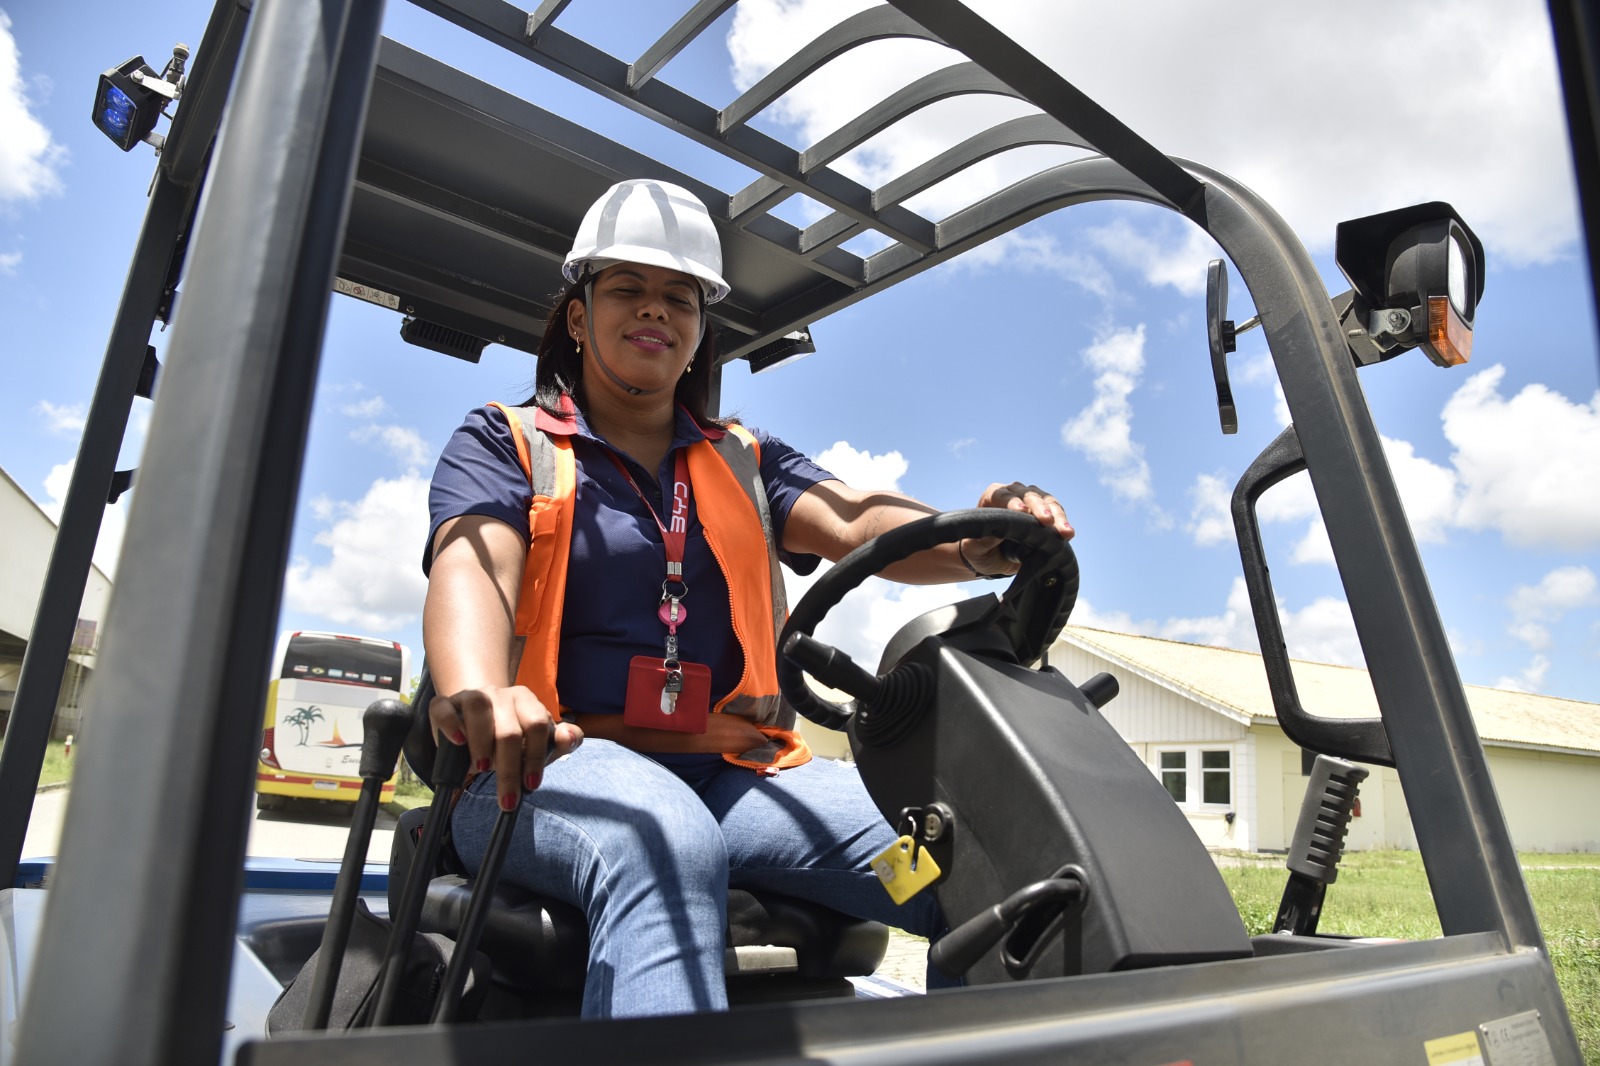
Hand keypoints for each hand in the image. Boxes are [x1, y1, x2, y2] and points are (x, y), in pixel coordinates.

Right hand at [428, 684, 583, 810]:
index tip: (531, 784)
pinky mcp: (445, 703)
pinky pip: (444, 708)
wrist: (474, 722)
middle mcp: (499, 694)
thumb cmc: (511, 738)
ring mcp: (471, 696)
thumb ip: (561, 741)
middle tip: (507, 797)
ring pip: (479, 709)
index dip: (536, 756)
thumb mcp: (538, 744)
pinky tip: (458, 742)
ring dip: (482, 743)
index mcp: (526, 700)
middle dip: (509, 768)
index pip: (537, 725)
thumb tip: (570, 736)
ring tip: (481, 769)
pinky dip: (450, 724)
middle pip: (509, 728)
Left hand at [961, 481, 1074, 576]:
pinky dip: (1063, 523)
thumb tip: (994, 534)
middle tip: (1047, 521)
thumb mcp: (975, 548)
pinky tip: (1069, 534)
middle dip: (1039, 508)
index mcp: (992, 496)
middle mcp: (1014, 493)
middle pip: (1028, 495)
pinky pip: (1057, 512)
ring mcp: (1032, 500)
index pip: (1003, 495)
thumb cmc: (980, 550)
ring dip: (1058, 516)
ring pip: (1047, 502)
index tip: (1022, 512)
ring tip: (1065, 532)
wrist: (994, 558)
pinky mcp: (1046, 510)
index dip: (1013, 503)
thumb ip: (982, 541)